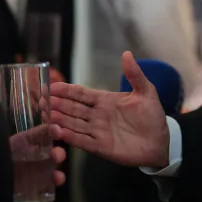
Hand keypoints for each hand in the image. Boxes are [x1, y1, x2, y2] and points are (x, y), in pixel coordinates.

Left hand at [9, 124, 67, 201]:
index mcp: (38, 149)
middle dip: (59, 157)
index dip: (57, 139)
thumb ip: (37, 133)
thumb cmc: (3, 152)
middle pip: (55, 161)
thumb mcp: (19, 140)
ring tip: (56, 179)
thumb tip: (56, 127)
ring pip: (51, 182)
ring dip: (57, 179)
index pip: (52, 144)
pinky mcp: (28, 196)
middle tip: (56, 156)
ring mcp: (36, 181)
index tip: (59, 135)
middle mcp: (40, 164)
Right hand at [49, 51, 168, 167]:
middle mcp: (97, 115)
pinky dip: (69, 136)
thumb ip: (134, 74)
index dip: (66, 90)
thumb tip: (126, 54)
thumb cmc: (153, 115)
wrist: (161, 141)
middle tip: (40, 100)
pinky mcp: (100, 147)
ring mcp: (97, 131)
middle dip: (56, 104)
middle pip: (72, 108)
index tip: (50, 86)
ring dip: (59, 119)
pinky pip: (82, 140)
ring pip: (73, 123)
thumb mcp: (146, 91)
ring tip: (44, 114)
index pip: (81, 93)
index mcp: (105, 100)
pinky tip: (58, 132)